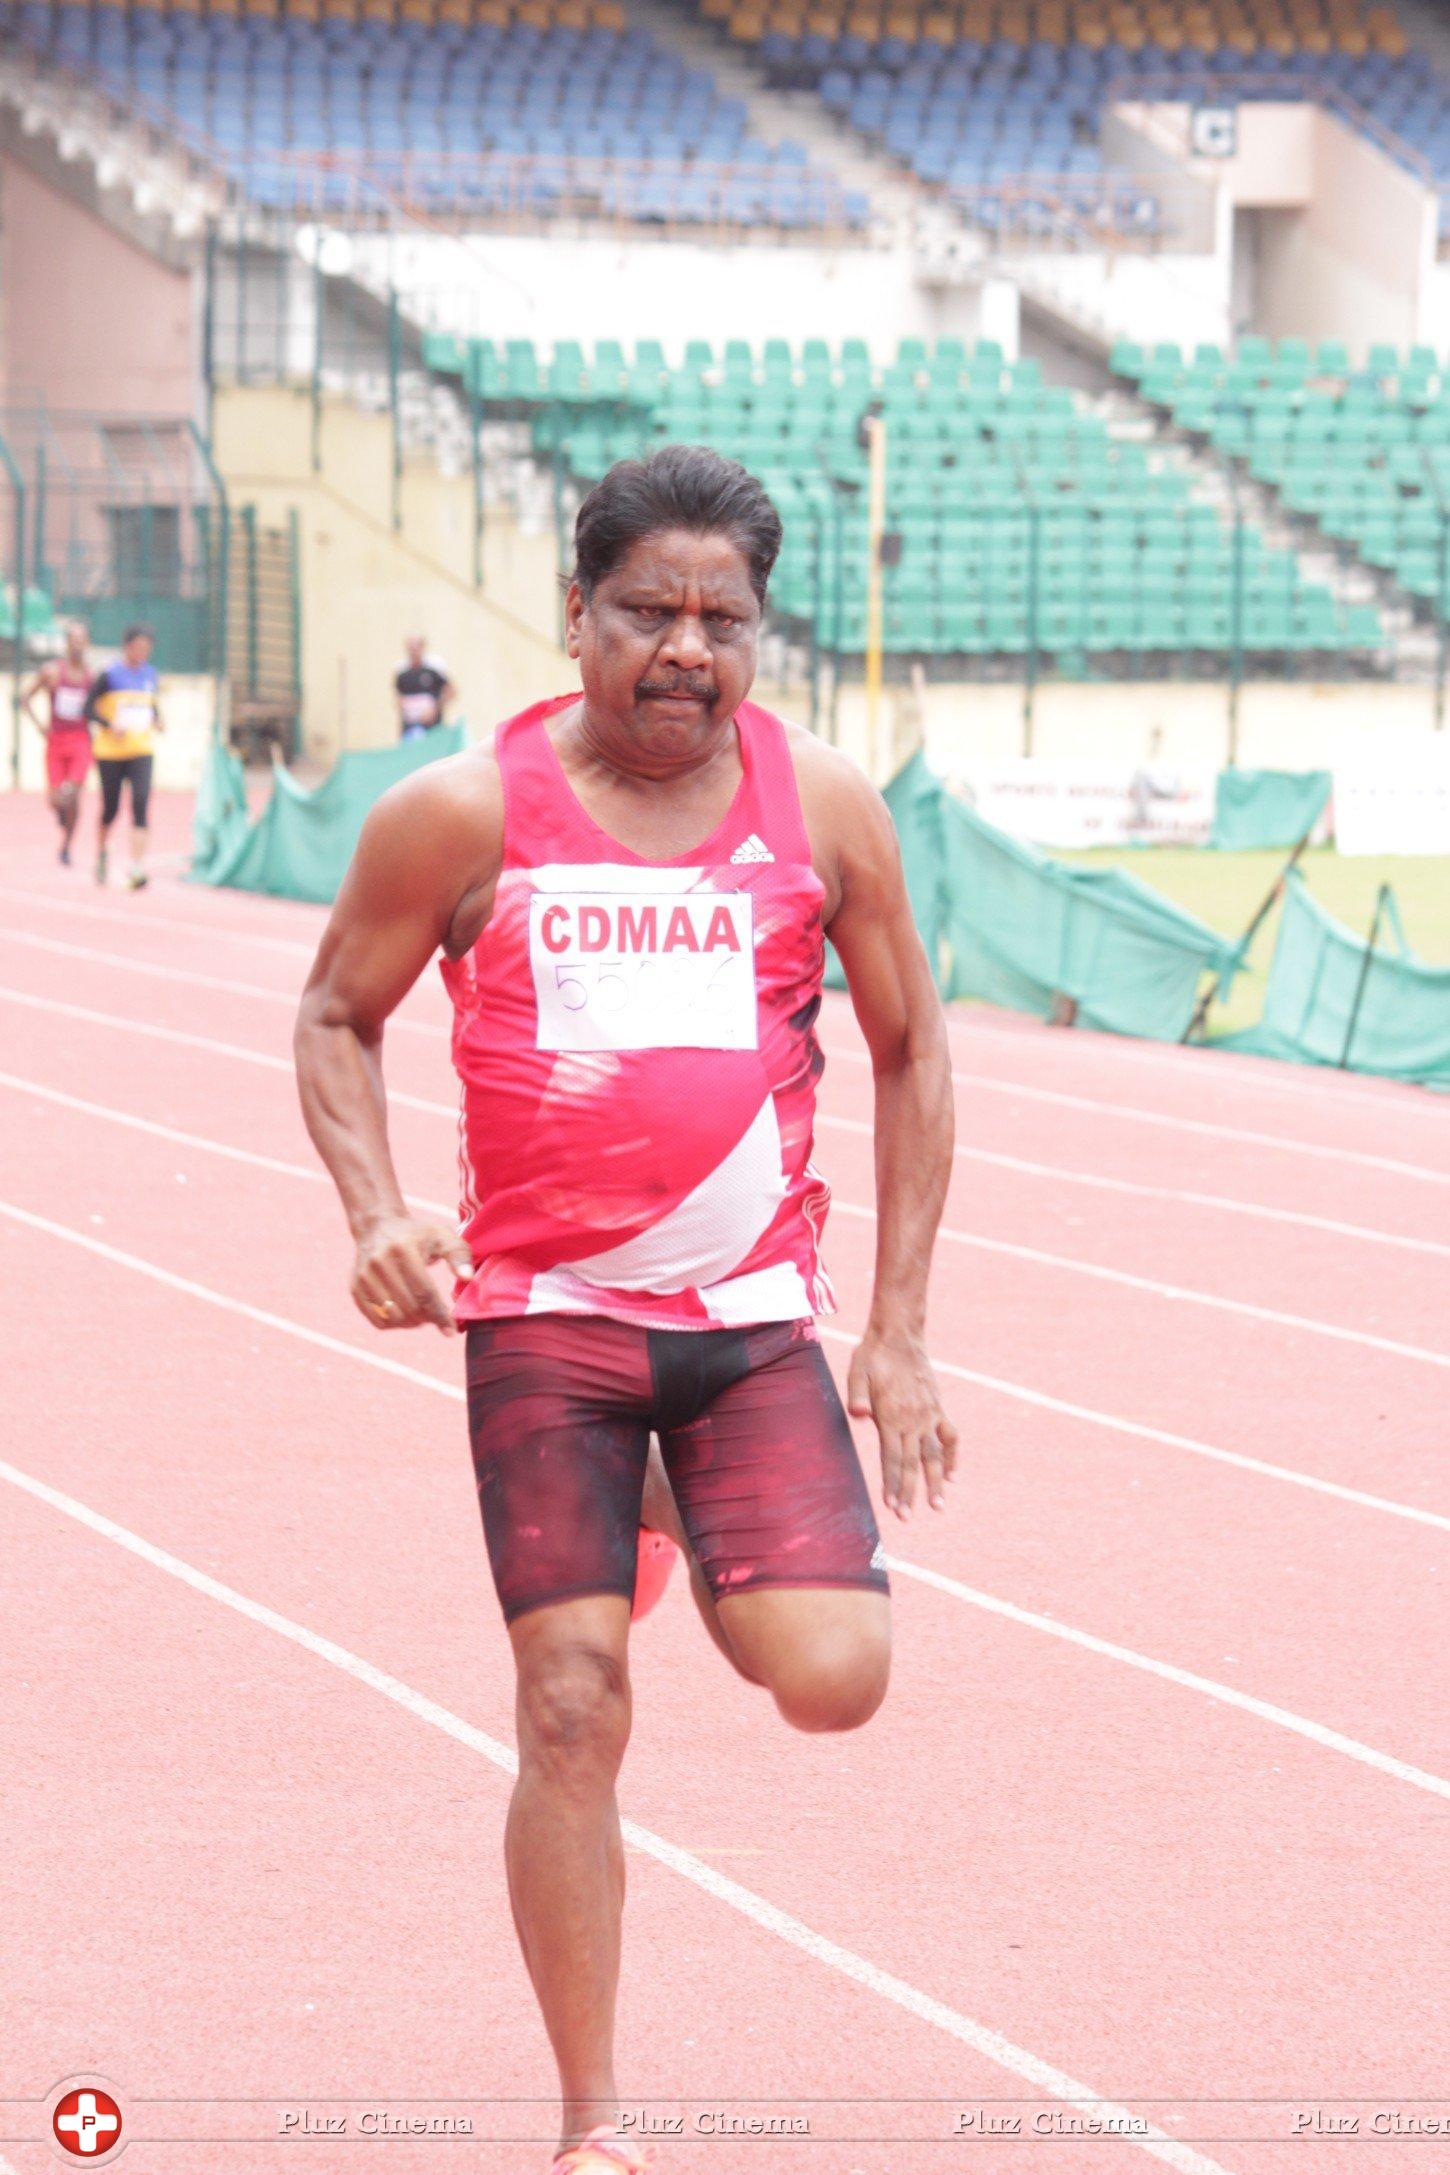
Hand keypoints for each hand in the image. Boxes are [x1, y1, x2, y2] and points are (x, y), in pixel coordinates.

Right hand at [351, 1214, 471, 1334]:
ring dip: (412, 1323)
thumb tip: (467, 1277)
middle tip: (436, 1315)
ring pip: (392, 1317)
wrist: (378, 1226)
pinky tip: (406, 1315)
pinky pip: (377, 1320)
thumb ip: (459, 1255)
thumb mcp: (442, 1236)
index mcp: (402, 1249)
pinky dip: (395, 1324)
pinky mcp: (355, 1288)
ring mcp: (364, 1276)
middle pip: (408, 1307)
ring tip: (423, 1314)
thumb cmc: (418, 1235)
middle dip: (427, 1318)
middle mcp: (378, 1262)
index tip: (451, 1329)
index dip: (439, 1314)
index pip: (424, 1292)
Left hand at [847, 1327, 958, 1521]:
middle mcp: (913, 1419)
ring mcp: (929, 1414)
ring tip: (938, 1507)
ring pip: (935, 1455)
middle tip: (907, 1518)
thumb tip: (857, 1414)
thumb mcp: (857, 1371)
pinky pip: (950, 1436)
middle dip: (910, 1493)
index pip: (893, 1458)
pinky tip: (952, 1475)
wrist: (900, 1334)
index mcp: (892, 1415)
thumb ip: (857, 1394)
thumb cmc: (872, 1355)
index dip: (893, 1484)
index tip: (893, 1507)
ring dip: (936, 1482)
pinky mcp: (937, 1407)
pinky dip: (952, 1456)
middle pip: (913, 1463)